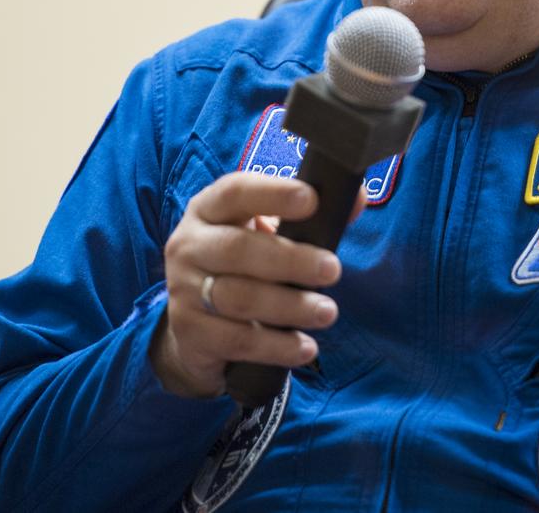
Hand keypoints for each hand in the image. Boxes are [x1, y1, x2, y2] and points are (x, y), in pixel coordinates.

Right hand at [150, 172, 362, 397]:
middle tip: (333, 270)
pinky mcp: (189, 331)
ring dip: (289, 306)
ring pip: (238, 297)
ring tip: (327, 312)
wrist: (194, 324)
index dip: (273, 193)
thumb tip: (356, 199)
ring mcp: (183, 289)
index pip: (236, 191)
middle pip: (238, 249)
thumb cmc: (243, 264)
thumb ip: (309, 216)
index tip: (312, 200)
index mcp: (209, 209)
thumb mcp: (265, 233)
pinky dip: (276, 345)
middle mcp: (189, 245)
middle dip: (291, 260)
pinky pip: (236, 340)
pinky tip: (305, 347)